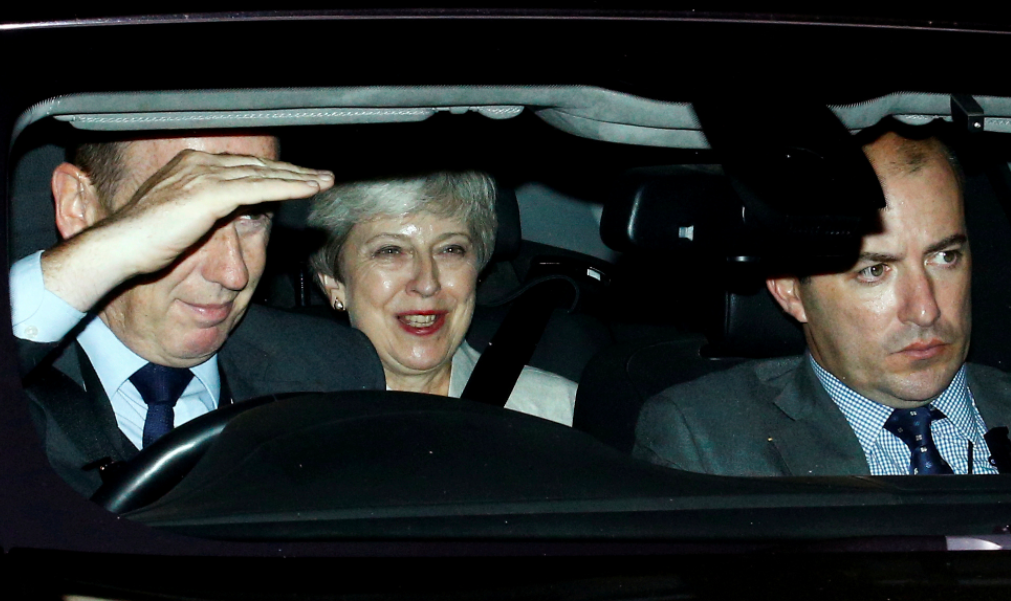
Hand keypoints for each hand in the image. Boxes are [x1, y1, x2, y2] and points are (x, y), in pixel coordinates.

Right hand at [42, 149, 333, 311]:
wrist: (122, 246)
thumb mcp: (180, 216)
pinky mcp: (213, 193)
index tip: (297, 177)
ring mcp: (206, 176)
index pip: (243, 166)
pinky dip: (288, 189)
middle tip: (322, 176)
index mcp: (192, 164)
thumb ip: (204, 208)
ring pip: (264, 174)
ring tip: (324, 182)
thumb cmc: (145, 239)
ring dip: (299, 178)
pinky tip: (309, 190)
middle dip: (293, 171)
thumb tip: (225, 212)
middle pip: (258, 166)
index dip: (273, 172)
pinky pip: (260, 189)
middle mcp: (200, 163)